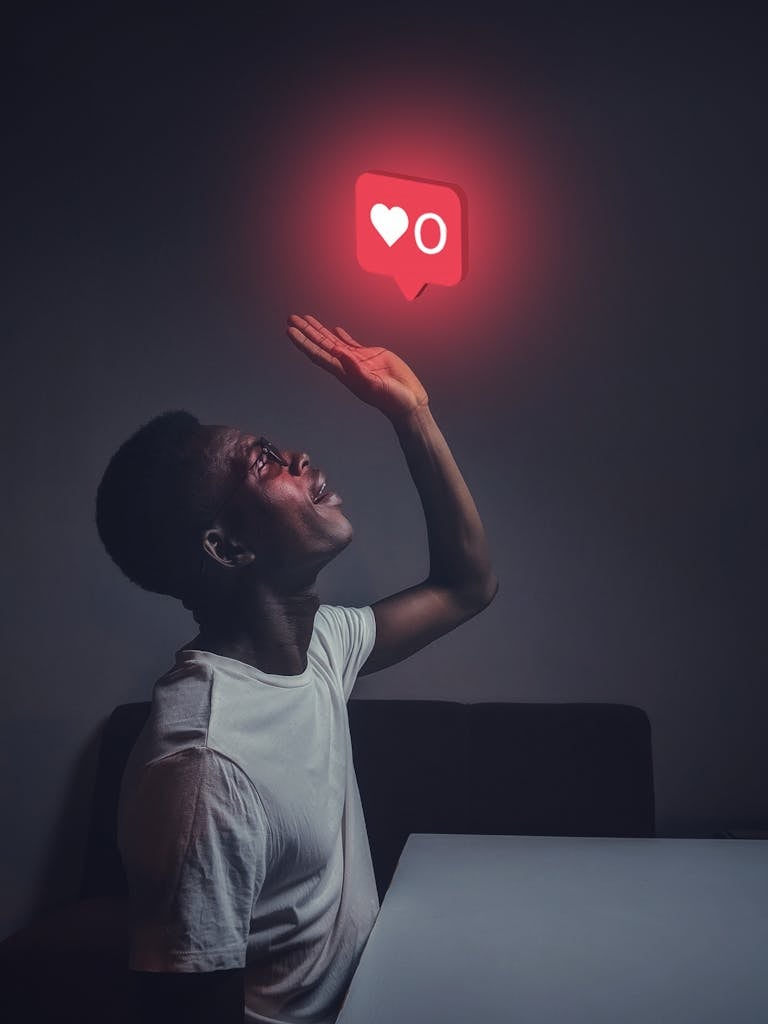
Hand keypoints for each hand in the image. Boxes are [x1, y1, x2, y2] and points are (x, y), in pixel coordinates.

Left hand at [286, 314, 428, 420]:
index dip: (303, 342)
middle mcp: (346, 365)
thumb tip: (338, 352)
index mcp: (344, 373)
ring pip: (333, 341)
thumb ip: (356, 369)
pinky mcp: (370, 356)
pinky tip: (334, 329)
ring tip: (306, 318)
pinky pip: (351, 343)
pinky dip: (341, 335)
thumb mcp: (373, 384)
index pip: (318, 354)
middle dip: (306, 331)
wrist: (408, 402)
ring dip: (319, 330)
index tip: (290, 330)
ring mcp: (357, 360)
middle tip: (291, 318)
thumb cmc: (392, 399)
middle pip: (321, 345)